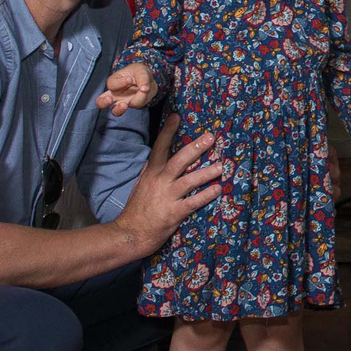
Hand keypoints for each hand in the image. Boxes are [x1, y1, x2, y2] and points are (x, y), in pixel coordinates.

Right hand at [98, 62, 156, 113]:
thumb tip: (144, 89)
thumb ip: (142, 78)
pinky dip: (140, 100)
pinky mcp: (132, 105)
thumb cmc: (139, 73)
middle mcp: (115, 93)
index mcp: (114, 81)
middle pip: (100, 101)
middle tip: (109, 99)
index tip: (129, 79)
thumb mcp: (140, 70)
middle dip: (103, 102)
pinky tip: (143, 94)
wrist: (149, 81)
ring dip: (119, 109)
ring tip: (124, 105)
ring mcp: (122, 101)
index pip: (111, 83)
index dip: (119, 82)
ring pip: (114, 111)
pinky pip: (134, 105)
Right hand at [114, 119, 222, 255]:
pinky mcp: (173, 213)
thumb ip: (151, 171)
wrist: (129, 234)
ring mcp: (167, 197)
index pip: (159, 148)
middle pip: (179, 160)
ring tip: (221, 166)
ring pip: (189, 180)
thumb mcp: (141, 185)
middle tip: (211, 137)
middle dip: (195, 148)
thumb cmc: (137, 210)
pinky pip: (193, 202)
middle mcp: (159, 182)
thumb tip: (158, 156)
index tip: (176, 116)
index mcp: (151, 173)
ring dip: (206, 172)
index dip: (168, 132)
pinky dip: (206, 195)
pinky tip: (217, 189)